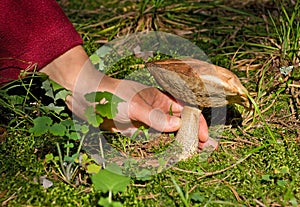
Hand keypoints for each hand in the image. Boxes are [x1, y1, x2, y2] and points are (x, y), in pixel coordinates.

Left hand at [41, 46, 208, 146]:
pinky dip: (167, 145)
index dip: (195, 123)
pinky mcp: (139, 130)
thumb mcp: (135, 105)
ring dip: (183, 141)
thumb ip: (155, 117)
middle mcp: (158, 108)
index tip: (202, 136)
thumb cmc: (112, 95)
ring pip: (170, 132)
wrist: (88, 99)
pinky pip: (157, 138)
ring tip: (198, 152)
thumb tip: (176, 127)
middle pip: (181, 122)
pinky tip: (176, 152)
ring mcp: (149, 120)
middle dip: (194, 134)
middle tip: (207, 147)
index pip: (185, 110)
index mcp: (161, 97)